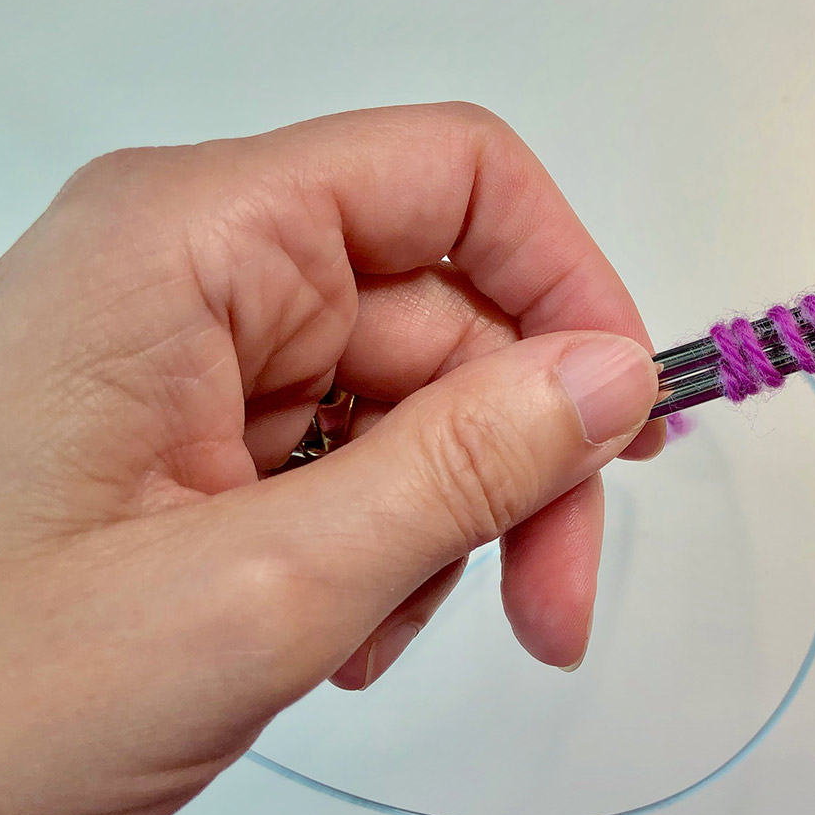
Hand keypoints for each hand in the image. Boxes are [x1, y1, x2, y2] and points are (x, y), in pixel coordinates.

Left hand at [0, 103, 663, 814]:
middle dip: (521, 464)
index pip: (452, 178)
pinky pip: (354, 463)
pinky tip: (336, 635)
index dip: (567, 286)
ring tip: (378, 636)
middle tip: (550, 604)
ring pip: (413, 404)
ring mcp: (191, 362)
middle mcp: (193, 277)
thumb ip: (461, 468)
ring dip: (444, 526)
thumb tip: (611, 380)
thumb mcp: (263, 587)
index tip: (625, 417)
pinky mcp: (192, 443)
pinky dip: (382, 553)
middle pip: (449, 315)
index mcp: (190, 245)